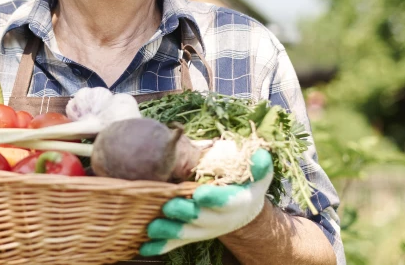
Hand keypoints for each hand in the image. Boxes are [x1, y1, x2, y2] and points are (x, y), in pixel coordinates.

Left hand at [140, 149, 273, 256]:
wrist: (243, 212)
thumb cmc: (247, 187)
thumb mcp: (258, 176)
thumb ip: (260, 166)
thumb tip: (260, 156)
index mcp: (236, 203)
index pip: (225, 201)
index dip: (214, 198)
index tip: (200, 194)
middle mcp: (219, 220)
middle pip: (201, 219)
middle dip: (184, 214)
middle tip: (169, 207)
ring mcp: (203, 229)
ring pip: (185, 233)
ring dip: (168, 231)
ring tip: (152, 228)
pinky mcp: (191, 235)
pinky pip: (175, 243)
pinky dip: (160, 247)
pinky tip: (144, 248)